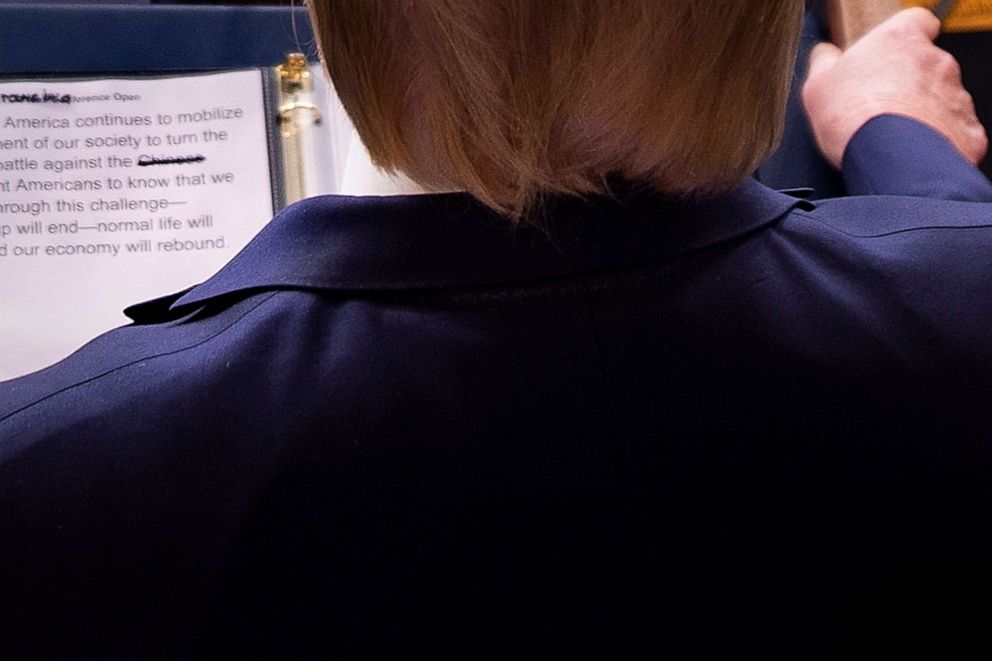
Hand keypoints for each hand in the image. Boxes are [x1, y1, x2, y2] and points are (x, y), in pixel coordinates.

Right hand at [802, 8, 986, 167]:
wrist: (888, 159)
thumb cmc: (855, 119)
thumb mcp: (816, 85)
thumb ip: (825, 62)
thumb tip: (824, 56)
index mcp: (900, 40)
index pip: (914, 22)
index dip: (901, 38)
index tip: (885, 55)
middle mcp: (935, 60)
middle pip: (924, 63)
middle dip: (905, 82)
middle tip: (876, 106)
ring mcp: (955, 93)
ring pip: (939, 97)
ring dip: (919, 111)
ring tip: (889, 135)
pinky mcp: (966, 127)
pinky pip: (952, 129)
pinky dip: (935, 137)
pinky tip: (909, 150)